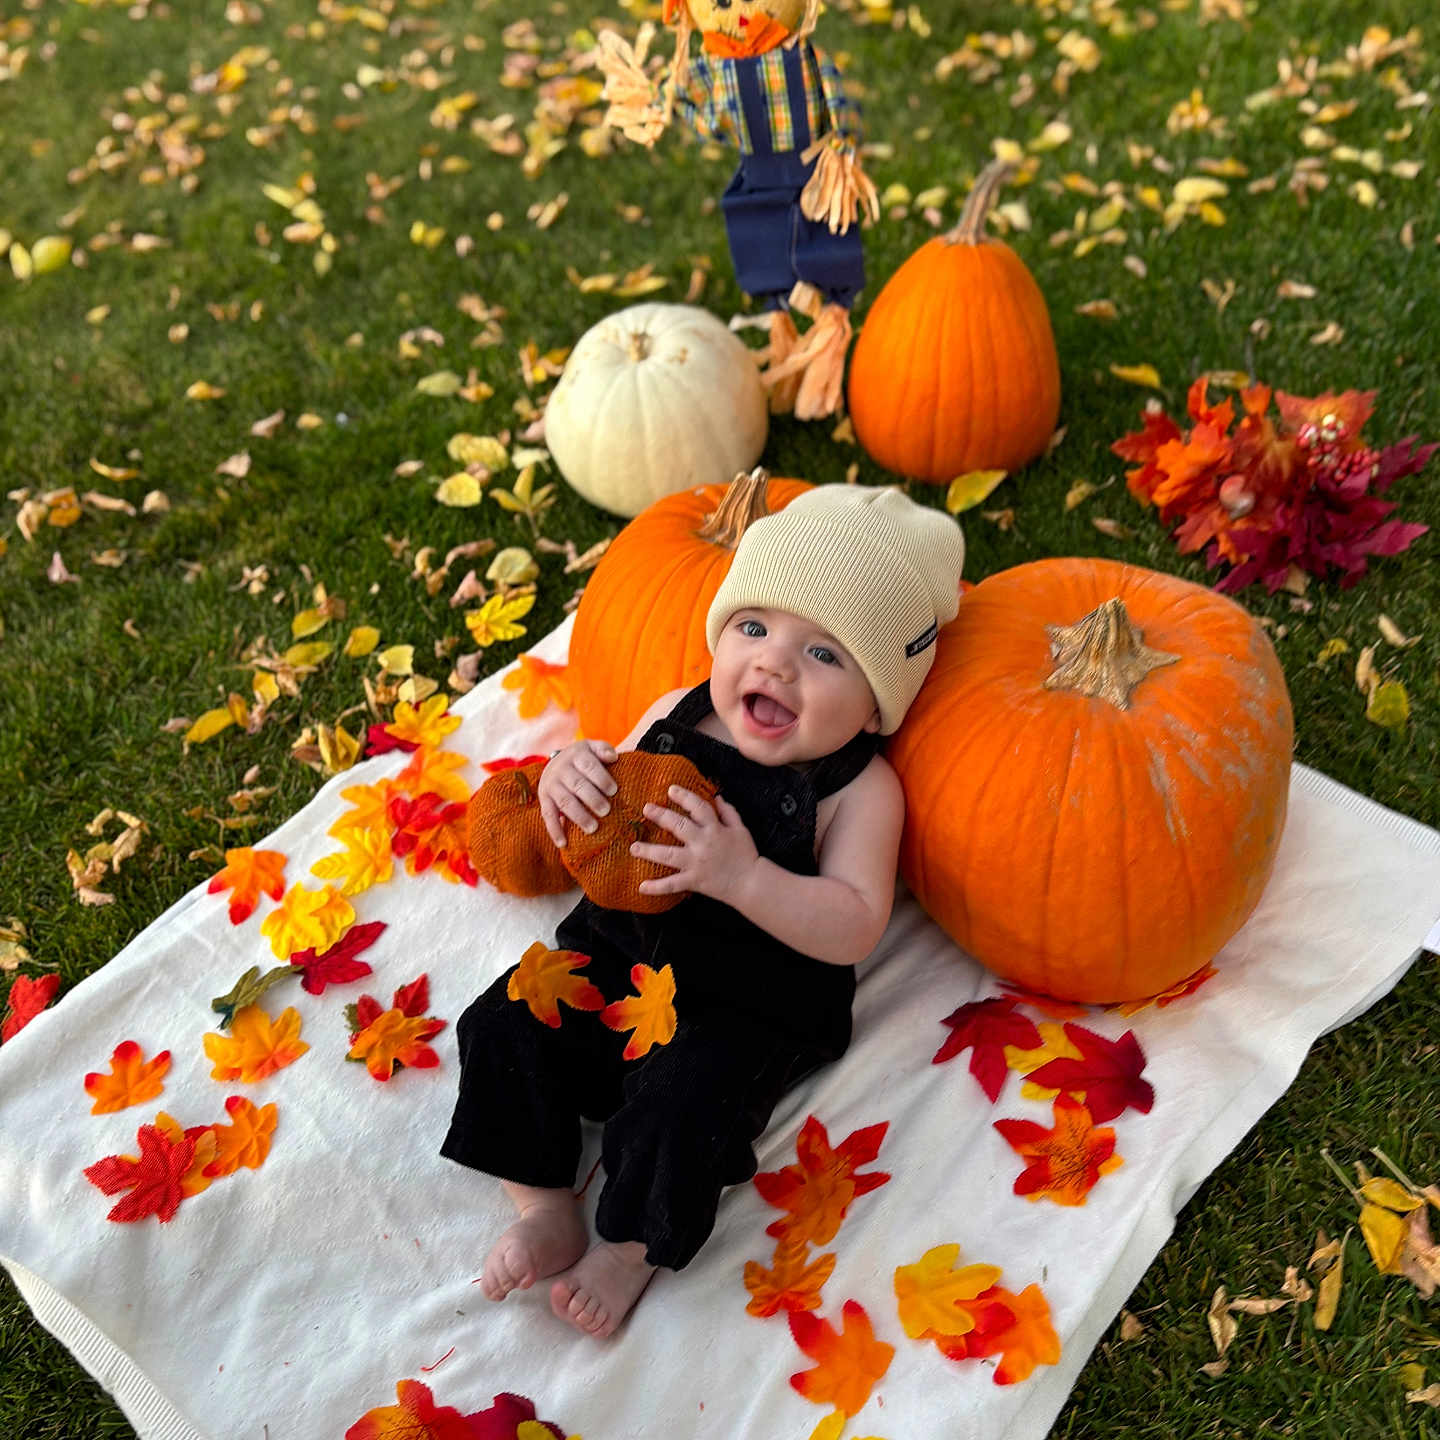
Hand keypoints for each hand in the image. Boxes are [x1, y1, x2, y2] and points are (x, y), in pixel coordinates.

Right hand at [537, 740, 618, 846]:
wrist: (556, 762)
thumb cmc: (582, 758)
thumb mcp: (592, 748)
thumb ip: (603, 749)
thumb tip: (614, 757)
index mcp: (576, 755)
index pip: (589, 766)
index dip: (601, 778)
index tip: (614, 791)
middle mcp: (561, 770)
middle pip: (577, 785)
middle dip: (592, 799)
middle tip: (606, 811)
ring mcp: (551, 785)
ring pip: (564, 802)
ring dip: (578, 816)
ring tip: (593, 828)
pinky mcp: (544, 799)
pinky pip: (548, 816)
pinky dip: (555, 830)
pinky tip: (563, 843)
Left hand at [631, 786, 759, 905]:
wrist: (750, 883)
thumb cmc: (746, 854)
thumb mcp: (741, 829)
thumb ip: (728, 812)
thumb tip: (717, 797)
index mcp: (715, 829)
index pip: (698, 807)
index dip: (684, 796)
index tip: (671, 789)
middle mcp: (703, 843)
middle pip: (678, 826)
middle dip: (661, 816)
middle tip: (646, 809)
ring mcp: (696, 863)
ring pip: (668, 855)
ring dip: (649, 851)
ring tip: (633, 847)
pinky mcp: (694, 881)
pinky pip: (672, 884)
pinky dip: (656, 887)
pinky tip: (641, 886)